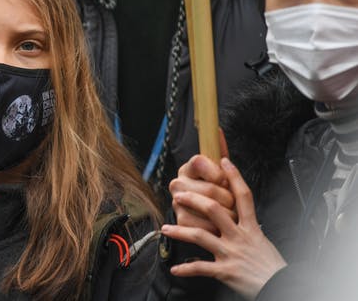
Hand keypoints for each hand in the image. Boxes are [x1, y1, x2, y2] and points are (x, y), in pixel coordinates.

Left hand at [162, 158, 286, 299]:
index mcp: (251, 227)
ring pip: (200, 235)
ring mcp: (230, 252)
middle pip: (214, 209)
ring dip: (179, 231)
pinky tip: (175, 268)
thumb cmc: (271, 265)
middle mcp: (239, 236)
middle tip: (178, 194)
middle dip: (193, 199)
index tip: (224, 161)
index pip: (243, 196)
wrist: (281, 286)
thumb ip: (246, 226)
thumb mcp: (262, 240)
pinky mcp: (225, 271)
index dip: (234, 176)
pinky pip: (200, 268)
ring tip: (166, 229)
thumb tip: (235, 214)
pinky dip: (186, 269)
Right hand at [170, 154, 235, 233]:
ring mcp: (177, 202)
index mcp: (188, 168)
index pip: (200, 162)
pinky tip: (218, 225)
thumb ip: (219, 151)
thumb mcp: (218, 170)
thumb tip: (217, 130)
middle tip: (232, 203)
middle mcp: (178, 183)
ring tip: (228, 215)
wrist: (206, 217)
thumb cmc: (217, 191)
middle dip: (228, 199)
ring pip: (209, 209)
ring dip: (226, 215)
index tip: (225, 181)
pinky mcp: (180, 221)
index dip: (218, 173)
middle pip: (210, 189)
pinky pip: (205, 225)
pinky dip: (217, 228)